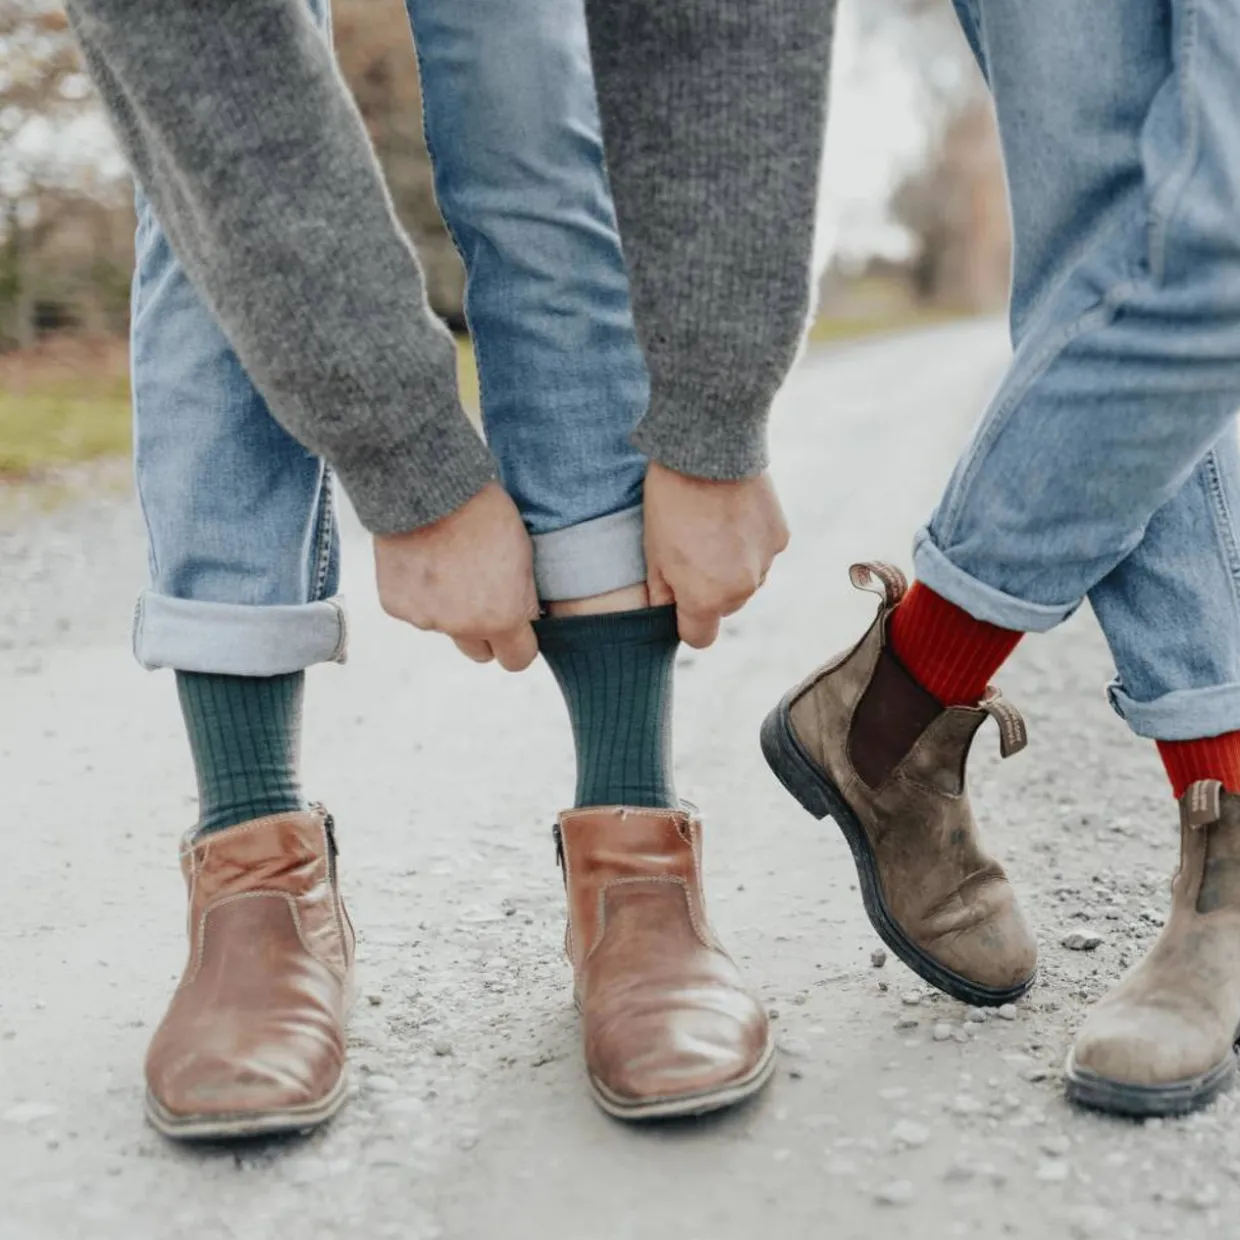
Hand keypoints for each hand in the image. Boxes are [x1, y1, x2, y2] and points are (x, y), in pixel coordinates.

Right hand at [373, 483, 538, 670]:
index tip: (516, 628)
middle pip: (479, 651)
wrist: (428, 488)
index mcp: (501, 618)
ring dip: (449, 607)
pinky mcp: (397, 606)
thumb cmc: (484, 514)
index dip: (519, 643)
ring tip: (448, 562)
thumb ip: (521, 598)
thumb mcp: (523, 557)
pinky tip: (423, 560)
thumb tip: (523, 619)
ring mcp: (426, 619)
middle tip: (481, 594)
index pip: (517, 659)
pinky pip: (415, 609)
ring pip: (445, 627)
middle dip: (484, 631)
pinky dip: (420, 592)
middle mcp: (463, 628)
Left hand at [644, 463, 788, 647]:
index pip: (700, 637)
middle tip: (692, 551)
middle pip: (725, 607)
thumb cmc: (670, 501)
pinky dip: (750, 543)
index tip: (679, 600)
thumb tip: (667, 611)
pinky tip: (733, 515)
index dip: (687, 621)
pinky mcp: (780, 539)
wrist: (708, 450)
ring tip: (713, 529)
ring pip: (746, 581)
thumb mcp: (652, 552)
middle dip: (710, 590)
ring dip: (733, 567)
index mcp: (706, 599)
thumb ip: (662, 593)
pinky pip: (762, 555)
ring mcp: (765, 564)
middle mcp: (741, 589)